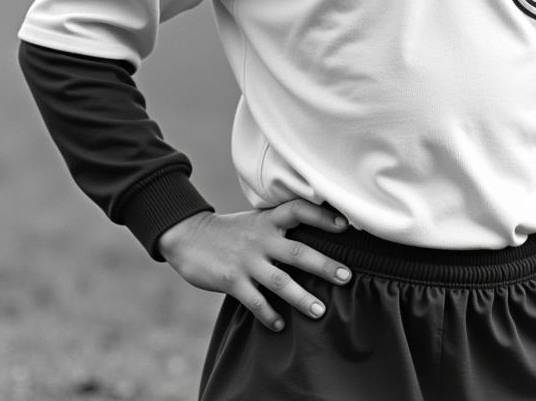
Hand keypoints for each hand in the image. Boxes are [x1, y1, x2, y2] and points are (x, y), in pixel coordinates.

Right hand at [157, 199, 352, 331]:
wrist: (189, 236)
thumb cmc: (231, 231)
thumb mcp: (257, 221)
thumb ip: (280, 228)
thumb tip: (316, 238)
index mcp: (268, 220)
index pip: (298, 211)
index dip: (321, 216)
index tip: (345, 224)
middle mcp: (260, 239)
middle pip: (297, 251)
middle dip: (323, 265)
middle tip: (346, 276)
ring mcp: (246, 261)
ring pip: (279, 281)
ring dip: (301, 297)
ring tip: (320, 311)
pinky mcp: (231, 280)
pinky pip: (254, 301)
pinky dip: (268, 314)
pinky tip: (279, 325)